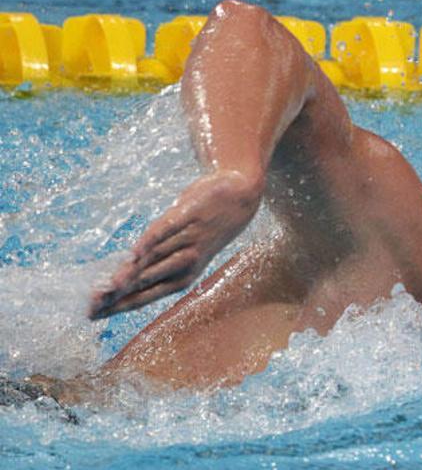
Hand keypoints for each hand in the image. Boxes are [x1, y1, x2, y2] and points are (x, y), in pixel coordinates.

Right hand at [88, 170, 261, 319]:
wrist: (239, 198)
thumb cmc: (203, 230)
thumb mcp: (182, 251)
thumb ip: (154, 264)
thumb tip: (120, 278)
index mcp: (183, 277)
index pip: (146, 296)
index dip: (119, 306)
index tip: (93, 315)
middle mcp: (186, 263)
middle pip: (146, 282)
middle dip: (118, 295)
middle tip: (92, 305)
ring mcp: (188, 240)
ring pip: (154, 260)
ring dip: (132, 274)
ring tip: (108, 286)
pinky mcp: (188, 216)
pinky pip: (166, 231)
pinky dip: (151, 241)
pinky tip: (134, 253)